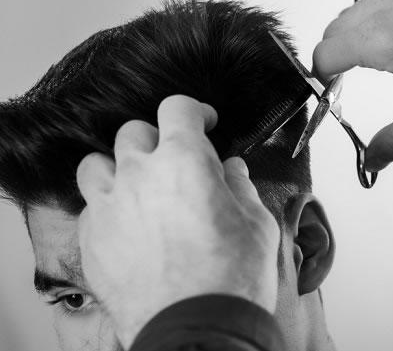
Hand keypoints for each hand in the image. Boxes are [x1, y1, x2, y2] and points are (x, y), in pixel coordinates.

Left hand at [76, 95, 279, 348]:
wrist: (199, 328)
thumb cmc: (232, 278)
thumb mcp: (257, 222)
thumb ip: (240, 185)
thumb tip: (231, 169)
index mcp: (184, 160)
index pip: (176, 108)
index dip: (193, 111)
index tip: (202, 122)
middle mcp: (139, 174)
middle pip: (134, 132)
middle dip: (158, 139)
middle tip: (176, 161)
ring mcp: (110, 206)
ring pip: (97, 163)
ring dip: (120, 167)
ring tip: (140, 186)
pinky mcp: (92, 239)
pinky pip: (90, 206)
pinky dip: (108, 205)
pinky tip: (129, 223)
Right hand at [313, 0, 392, 171]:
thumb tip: (372, 160)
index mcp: (382, 38)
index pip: (326, 52)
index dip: (322, 72)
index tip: (330, 80)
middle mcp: (388, 0)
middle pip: (340, 25)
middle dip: (344, 49)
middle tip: (364, 67)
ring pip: (370, 3)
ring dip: (375, 24)